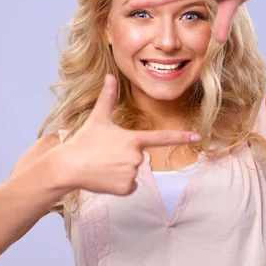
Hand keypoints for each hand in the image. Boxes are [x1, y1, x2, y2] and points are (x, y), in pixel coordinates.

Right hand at [54, 74, 201, 195]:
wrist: (68, 167)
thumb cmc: (83, 141)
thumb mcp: (98, 118)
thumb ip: (107, 97)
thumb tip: (109, 76)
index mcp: (133, 139)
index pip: (162, 138)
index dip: (182, 137)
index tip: (198, 137)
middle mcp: (137, 157)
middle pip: (139, 157)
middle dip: (124, 156)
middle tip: (105, 154)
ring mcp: (132, 174)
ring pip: (134, 173)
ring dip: (121, 170)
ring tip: (103, 166)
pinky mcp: (126, 188)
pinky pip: (130, 187)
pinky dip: (119, 184)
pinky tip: (105, 178)